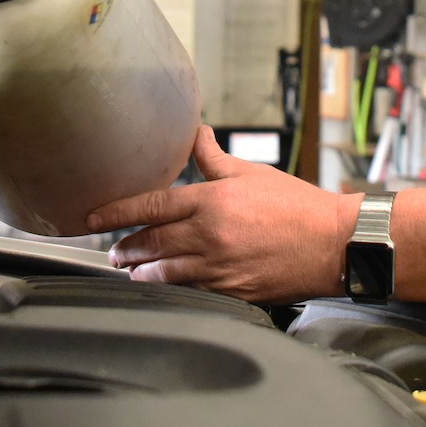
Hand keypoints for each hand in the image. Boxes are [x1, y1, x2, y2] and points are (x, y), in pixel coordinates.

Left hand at [86, 127, 361, 302]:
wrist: (334, 244)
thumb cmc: (297, 206)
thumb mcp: (252, 173)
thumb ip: (214, 158)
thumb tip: (195, 133)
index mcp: (211, 202)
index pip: (150, 206)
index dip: (115, 213)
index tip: (91, 219)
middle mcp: (209, 236)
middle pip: (151, 243)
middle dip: (126, 248)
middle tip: (112, 251)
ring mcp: (220, 269)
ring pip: (166, 273)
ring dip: (143, 272)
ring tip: (131, 271)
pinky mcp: (233, 293)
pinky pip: (192, 292)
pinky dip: (172, 289)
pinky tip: (164, 287)